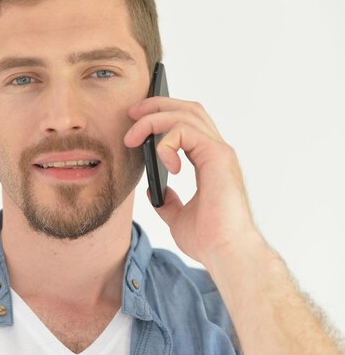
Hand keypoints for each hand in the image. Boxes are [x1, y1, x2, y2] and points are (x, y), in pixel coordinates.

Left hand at [124, 97, 260, 264]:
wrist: (226, 253)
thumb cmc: (210, 239)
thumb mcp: (178, 217)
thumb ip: (169, 201)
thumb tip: (155, 192)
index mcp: (209, 161)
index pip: (188, 123)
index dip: (162, 115)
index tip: (135, 122)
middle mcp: (216, 151)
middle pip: (188, 109)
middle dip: (157, 105)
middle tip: (131, 113)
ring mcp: (219, 151)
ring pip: (186, 114)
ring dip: (154, 119)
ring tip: (133, 136)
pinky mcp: (218, 156)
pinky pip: (185, 131)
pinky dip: (167, 141)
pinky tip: (164, 162)